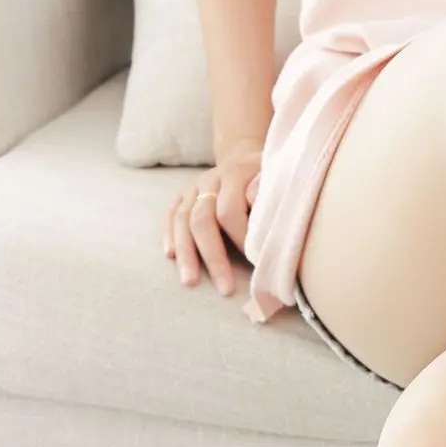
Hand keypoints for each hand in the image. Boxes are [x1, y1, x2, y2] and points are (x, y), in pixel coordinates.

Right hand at [163, 138, 262, 294]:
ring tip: (189, 281)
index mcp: (234, 174)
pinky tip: (170, 255)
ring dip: (186, 253)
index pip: (229, 211)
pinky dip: (169, 235)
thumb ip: (267, 194)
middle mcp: (209, 179)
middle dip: (213, 257)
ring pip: (182, 220)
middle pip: (202, 219)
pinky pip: (170, 215)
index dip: (240, 239)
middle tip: (224, 289)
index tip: (254, 261)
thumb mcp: (276, 180)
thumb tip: (259, 208)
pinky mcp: (181, 195)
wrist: (244, 157)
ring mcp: (192, 187)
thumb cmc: (266, 180)